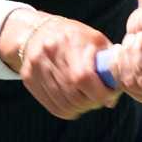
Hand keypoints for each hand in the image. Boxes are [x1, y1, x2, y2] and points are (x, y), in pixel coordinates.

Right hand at [3, 12, 121, 119]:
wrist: (37, 31)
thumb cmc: (74, 37)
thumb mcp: (94, 40)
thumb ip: (108, 65)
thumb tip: (112, 99)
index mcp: (69, 42)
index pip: (84, 78)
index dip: (101, 92)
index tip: (110, 92)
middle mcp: (49, 54)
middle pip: (74, 95)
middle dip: (92, 101)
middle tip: (98, 96)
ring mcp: (37, 68)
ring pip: (65, 105)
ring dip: (81, 107)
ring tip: (86, 98)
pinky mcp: (29, 79)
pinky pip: (53, 107)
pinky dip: (68, 109)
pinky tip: (73, 100)